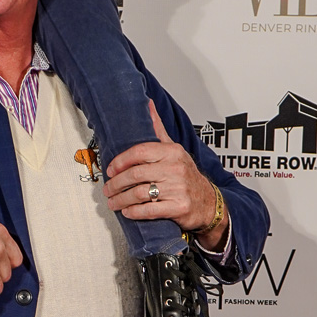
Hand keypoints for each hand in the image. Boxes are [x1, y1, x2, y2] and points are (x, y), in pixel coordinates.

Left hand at [104, 102, 226, 239]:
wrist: (208, 202)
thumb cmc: (186, 175)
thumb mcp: (174, 149)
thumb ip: (158, 129)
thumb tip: (147, 104)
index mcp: (172, 152)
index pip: (140, 152)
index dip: (120, 161)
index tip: (111, 169)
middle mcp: (175, 168)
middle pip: (136, 174)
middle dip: (116, 183)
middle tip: (108, 189)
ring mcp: (178, 189)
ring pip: (140, 193)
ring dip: (121, 199)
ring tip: (113, 202)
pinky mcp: (179, 207)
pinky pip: (150, 210)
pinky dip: (134, 212)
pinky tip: (127, 211)